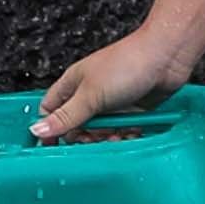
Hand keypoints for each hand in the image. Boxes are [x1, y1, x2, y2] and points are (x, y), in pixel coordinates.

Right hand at [35, 24, 197, 140]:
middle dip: (83, 137)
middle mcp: (90, 93)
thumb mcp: (91, 95)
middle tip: (93, 140)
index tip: (53, 146)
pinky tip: (131, 132)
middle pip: (76, 125)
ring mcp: (111, 102)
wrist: (167, 57)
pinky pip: (122, 129)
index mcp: (73, 84)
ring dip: (106, 138)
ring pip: (100, 130)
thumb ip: (66, 116)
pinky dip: (125, 134)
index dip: (50, 128)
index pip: (50, 110)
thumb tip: (37, 130)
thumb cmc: (127, 64)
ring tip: (116, 136)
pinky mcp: (131, 109)